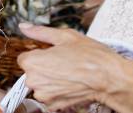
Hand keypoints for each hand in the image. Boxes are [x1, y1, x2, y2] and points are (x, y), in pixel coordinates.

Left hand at [18, 24, 132, 112]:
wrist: (108, 78)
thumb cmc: (90, 56)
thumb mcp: (65, 36)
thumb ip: (40, 32)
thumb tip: (24, 27)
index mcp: (32, 62)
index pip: (24, 58)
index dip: (39, 54)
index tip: (52, 53)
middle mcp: (34, 81)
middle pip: (32, 72)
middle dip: (44, 67)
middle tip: (64, 62)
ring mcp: (44, 96)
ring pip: (41, 85)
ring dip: (50, 80)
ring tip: (69, 73)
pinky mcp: (54, 106)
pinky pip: (50, 96)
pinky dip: (58, 91)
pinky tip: (71, 83)